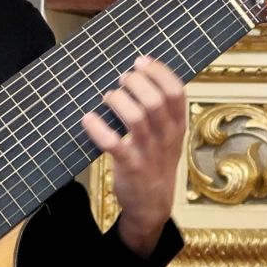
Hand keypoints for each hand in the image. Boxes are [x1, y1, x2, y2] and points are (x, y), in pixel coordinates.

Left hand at [80, 56, 186, 257]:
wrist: (152, 205)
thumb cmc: (156, 162)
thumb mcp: (169, 137)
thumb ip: (161, 110)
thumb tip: (138, 74)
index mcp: (178, 125)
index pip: (176, 91)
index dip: (158, 71)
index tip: (141, 61)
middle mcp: (166, 137)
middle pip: (155, 100)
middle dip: (134, 83)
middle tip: (121, 80)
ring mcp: (149, 152)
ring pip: (136, 117)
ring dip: (117, 100)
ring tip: (109, 97)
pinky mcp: (130, 166)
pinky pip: (113, 143)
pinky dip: (98, 128)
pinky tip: (88, 119)